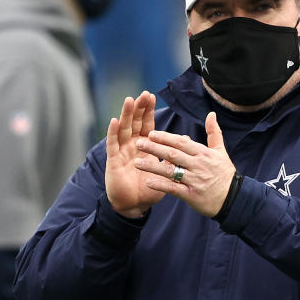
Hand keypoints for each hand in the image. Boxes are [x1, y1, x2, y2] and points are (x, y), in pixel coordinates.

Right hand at [105, 92, 164, 217]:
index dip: (148, 111)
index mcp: (144, 146)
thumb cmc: (149, 188)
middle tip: (143, 94)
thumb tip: (187, 138)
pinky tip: (114, 121)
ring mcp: (122, 152)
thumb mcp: (165, 170)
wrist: (135, 205)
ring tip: (129, 100)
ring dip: (125, 114)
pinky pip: (112, 144)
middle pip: (134, 122)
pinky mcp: (113, 161)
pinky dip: (113, 132)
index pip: (146, 124)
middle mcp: (132, 146)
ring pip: (123, 129)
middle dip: (139, 108)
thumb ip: (173, 154)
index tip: (152, 96)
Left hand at [134, 111, 235, 216]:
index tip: (151, 134)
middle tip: (138, 143)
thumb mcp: (221, 151)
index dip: (166, 138)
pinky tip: (148, 182)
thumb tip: (211, 114)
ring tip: (137, 163)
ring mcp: (194, 180)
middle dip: (154, 148)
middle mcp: (198, 165)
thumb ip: (214, 132)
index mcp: (203, 153)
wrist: (234, 198)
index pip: (181, 143)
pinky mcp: (192, 195)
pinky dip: (161, 185)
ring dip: (153, 166)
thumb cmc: (225, 173)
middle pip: (173, 155)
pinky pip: (174, 189)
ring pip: (171, 171)